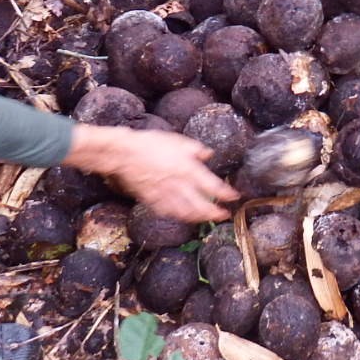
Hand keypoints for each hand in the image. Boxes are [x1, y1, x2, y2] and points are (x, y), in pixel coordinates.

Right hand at [63, 124, 238, 222]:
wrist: (124, 154)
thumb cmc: (151, 144)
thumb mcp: (178, 141)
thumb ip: (196, 150)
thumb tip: (209, 155)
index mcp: (187, 169)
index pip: (213, 186)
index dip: (226, 194)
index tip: (235, 197)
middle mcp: (179, 185)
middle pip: (202, 206)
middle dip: (215, 213)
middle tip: (225, 215)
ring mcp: (165, 195)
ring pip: (186, 213)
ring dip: (200, 218)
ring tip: (208, 218)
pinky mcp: (152, 200)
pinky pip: (169, 212)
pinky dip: (180, 216)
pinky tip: (184, 216)